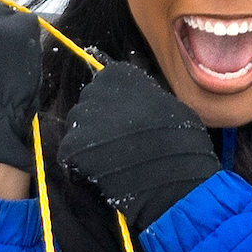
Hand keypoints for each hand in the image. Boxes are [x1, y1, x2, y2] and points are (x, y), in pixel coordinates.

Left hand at [58, 62, 219, 231]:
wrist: (175, 177)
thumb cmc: (182, 142)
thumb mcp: (167, 103)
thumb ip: (141, 96)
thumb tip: (131, 103)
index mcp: (118, 74)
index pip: (103, 85)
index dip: (113, 108)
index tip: (125, 124)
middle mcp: (95, 89)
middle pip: (86, 107)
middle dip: (98, 126)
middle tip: (118, 146)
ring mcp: (82, 118)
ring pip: (76, 131)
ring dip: (89, 146)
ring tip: (112, 163)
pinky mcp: (73, 146)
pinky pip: (69, 155)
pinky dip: (81, 167)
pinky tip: (103, 174)